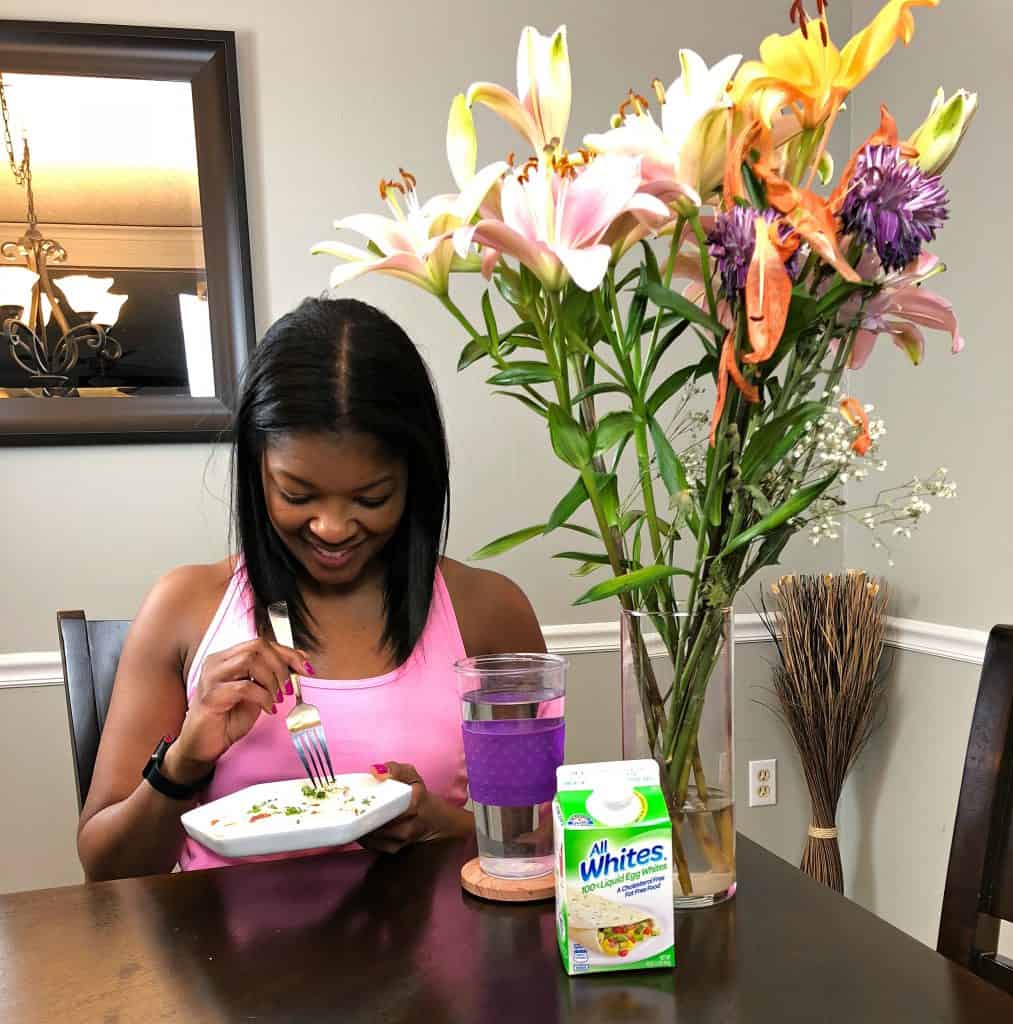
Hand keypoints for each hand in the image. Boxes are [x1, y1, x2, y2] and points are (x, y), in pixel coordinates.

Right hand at [167, 638, 310, 783]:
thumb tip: (300, 661)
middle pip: (257, 646)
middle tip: (289, 687)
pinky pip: (244, 687)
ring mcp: (211, 677)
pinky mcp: (210, 696)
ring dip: (272, 679)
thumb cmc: (227, 720)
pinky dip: (263, 696)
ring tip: (278, 697)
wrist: (202, 746)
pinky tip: (268, 708)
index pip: (262, 643)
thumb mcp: (257, 694)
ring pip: (250, 660)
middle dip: (281, 665)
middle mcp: (216, 662)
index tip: (306, 668)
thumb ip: (272, 676)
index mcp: (227, 658)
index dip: (288, 653)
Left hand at [357, 762, 445, 853]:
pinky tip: (358, 825)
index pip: (388, 805)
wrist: (433, 820)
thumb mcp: (411, 775)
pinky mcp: (394, 849)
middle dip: (361, 815)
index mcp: (414, 803)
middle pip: (377, 822)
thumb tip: (374, 771)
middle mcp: (410, 825)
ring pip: (373, 835)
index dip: (370, 803)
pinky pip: (372, 844)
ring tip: (351, 814)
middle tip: (348, 806)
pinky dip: (363, 835)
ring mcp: (402, 840)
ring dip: (360, 826)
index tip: (355, 798)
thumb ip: (394, 769)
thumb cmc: (418, 794)